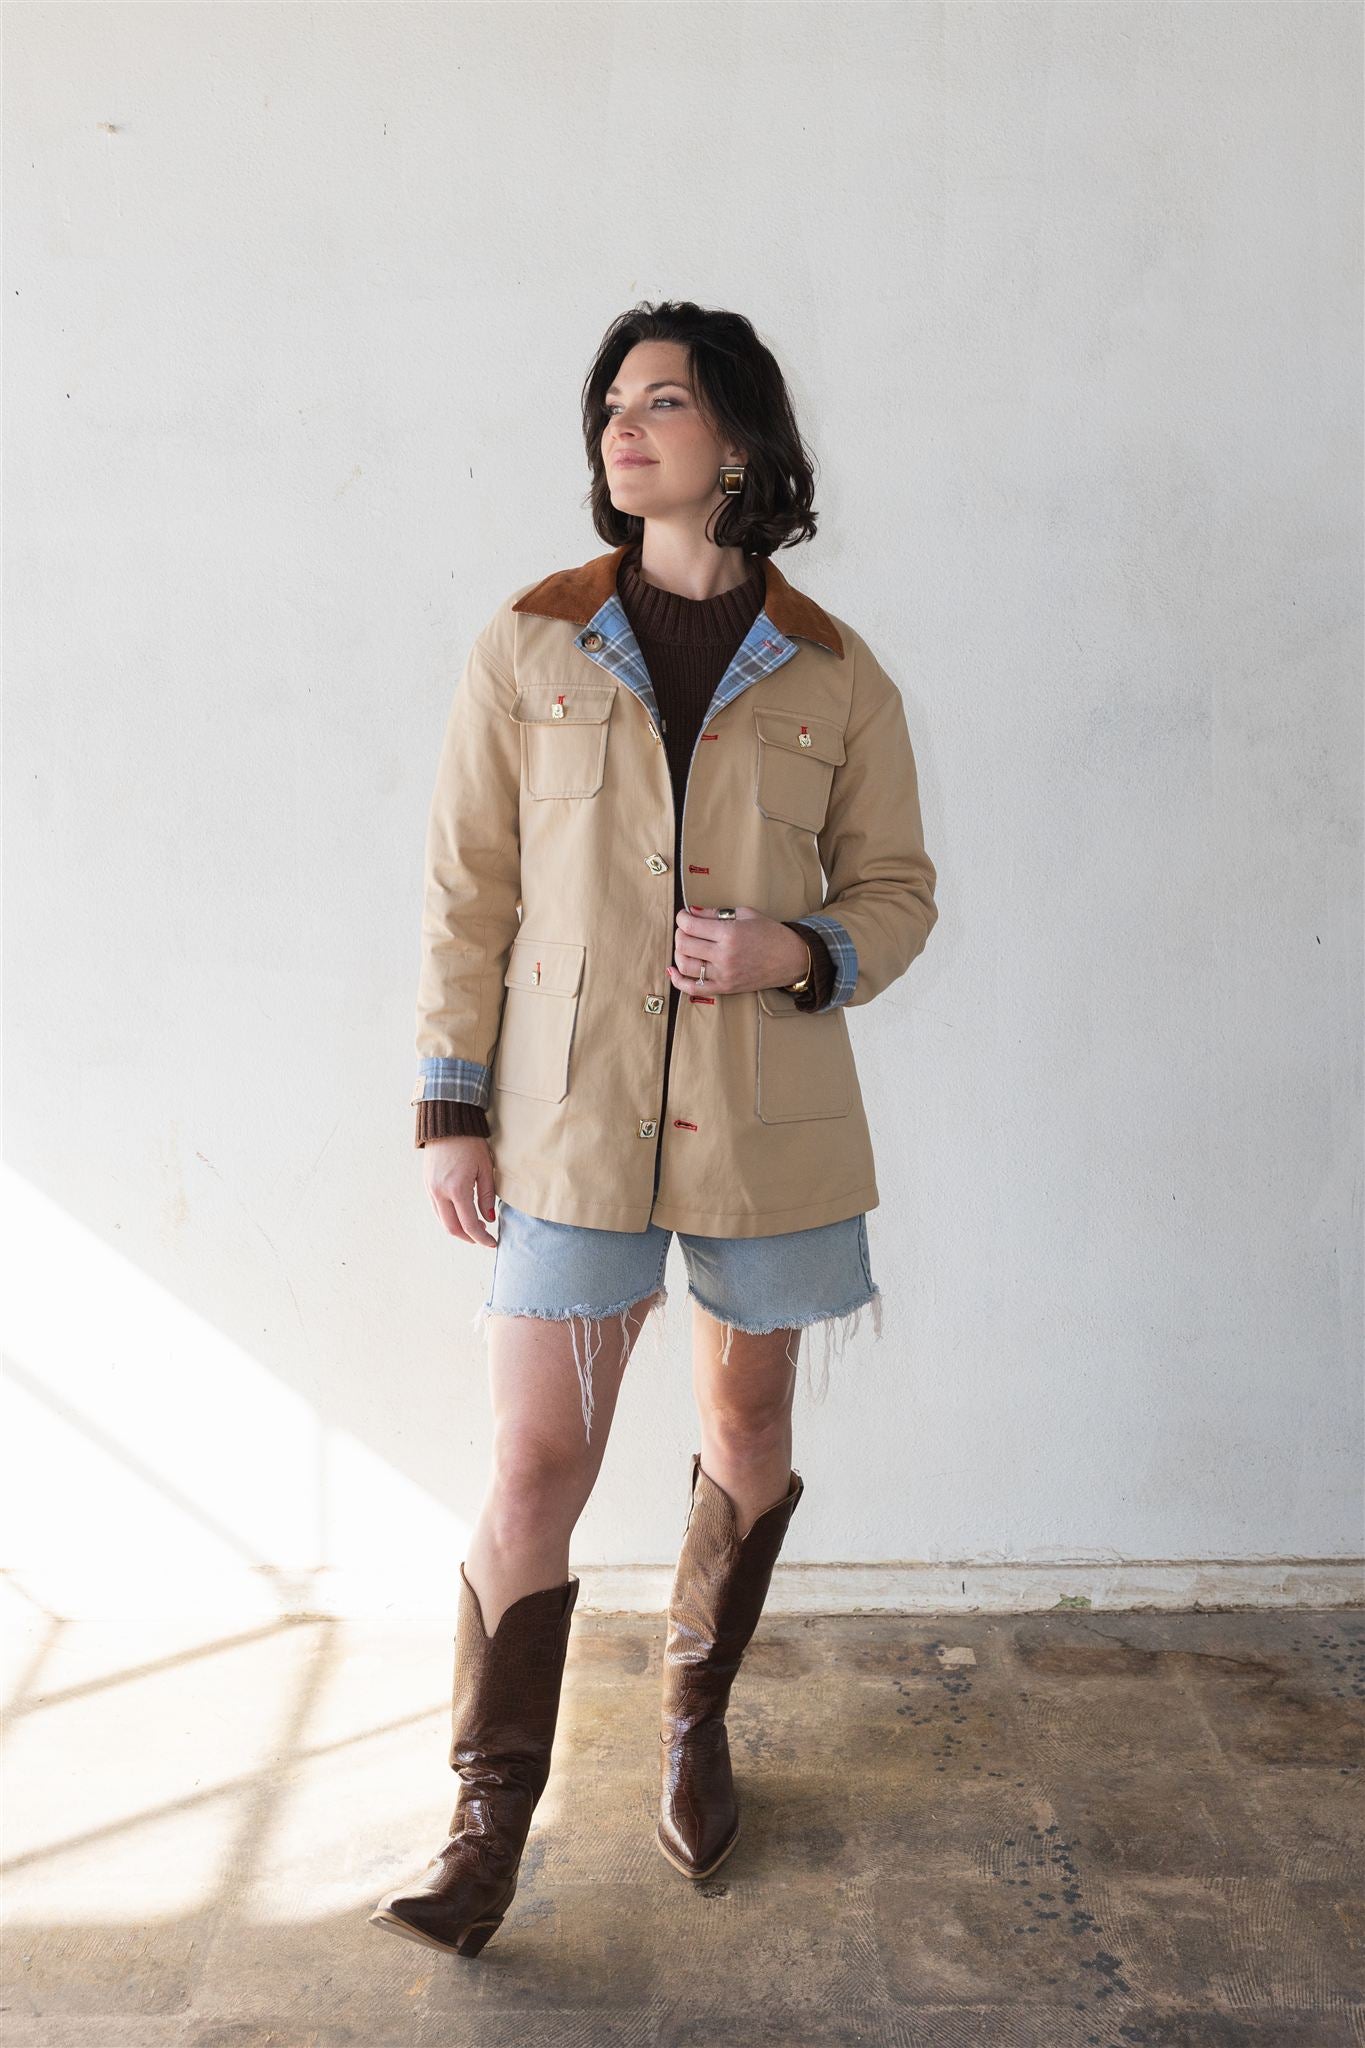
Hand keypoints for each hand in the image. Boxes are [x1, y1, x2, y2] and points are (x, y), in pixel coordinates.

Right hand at [423, 1134, 497, 1246]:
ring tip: (475, 1225)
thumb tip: (488, 1218)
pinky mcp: (426, 1184)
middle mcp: (440, 1192)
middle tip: (484, 1237)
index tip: (492, 1243)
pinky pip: (437, 1209)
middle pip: (452, 1228)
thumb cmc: (470, 1143)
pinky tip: (462, 1213)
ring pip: (442, 1220)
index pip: (469, 1224)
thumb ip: (487, 1196)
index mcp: (456, 1188)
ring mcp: (430, 1189)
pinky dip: (449, 1217)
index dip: (481, 1238)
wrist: (447, 1123)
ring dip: (458, 1228)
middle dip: (469, 1237)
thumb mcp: (485, 1168)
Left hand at [667, 905, 808, 996]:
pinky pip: (693, 988)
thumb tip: (691, 912)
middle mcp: (724, 956)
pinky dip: (678, 980)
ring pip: (684, 965)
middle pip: (683, 944)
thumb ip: (716, 913)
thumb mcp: (745, 914)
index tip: (684, 915)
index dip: (681, 917)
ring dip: (679, 953)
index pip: (689, 925)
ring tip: (687, 946)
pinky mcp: (725, 988)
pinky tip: (673, 970)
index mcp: (729, 934)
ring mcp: (723, 975)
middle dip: (680, 933)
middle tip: (687, 929)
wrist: (791, 959)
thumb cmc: (770, 933)